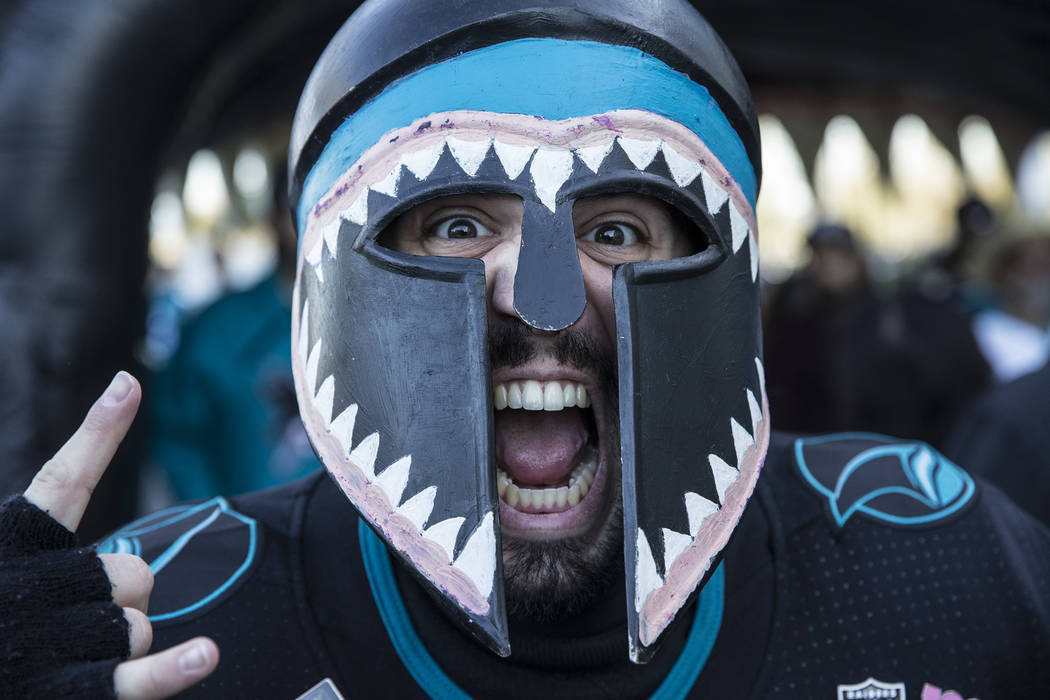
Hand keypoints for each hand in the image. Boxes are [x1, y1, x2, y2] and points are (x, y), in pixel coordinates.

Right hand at [24, 371, 219, 697]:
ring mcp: (44, 645)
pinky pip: (132, 678)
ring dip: (123, 644)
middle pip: (131, 574)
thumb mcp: (16, 573)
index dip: (98, 434)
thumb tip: (104, 456)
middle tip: (76, 624)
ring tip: (72, 660)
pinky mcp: (65, 694)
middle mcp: (23, 589)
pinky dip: (170, 670)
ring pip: (136, 625)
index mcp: (11, 549)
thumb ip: (54, 548)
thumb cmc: (6, 626)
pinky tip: (203, 655)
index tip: (129, 385)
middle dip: (123, 601)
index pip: (62, 481)